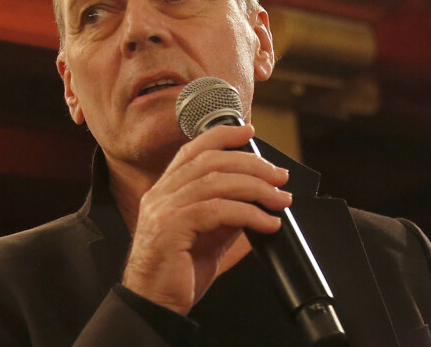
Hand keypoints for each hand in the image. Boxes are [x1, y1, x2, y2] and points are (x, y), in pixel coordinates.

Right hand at [121, 124, 291, 315]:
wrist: (155, 304)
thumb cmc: (177, 272)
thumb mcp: (208, 236)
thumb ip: (225, 213)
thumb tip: (255, 199)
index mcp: (166, 190)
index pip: (192, 150)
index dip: (221, 135)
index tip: (249, 133)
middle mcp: (161, 193)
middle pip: (209, 161)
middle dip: (250, 163)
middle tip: (279, 176)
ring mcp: (164, 208)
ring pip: (215, 182)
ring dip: (255, 187)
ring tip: (280, 199)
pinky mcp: (172, 227)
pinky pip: (216, 210)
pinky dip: (248, 213)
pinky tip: (267, 223)